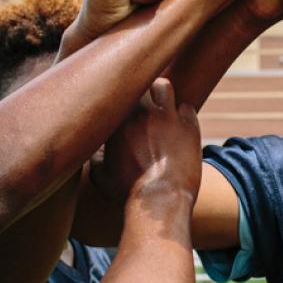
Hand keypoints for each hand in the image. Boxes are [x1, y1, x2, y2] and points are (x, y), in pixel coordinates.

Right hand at [98, 78, 200, 203]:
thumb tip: (93, 148)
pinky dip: (182, 114)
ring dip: (160, 94)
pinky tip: (178, 127)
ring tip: (160, 107)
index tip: (118, 102)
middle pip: (139, 81)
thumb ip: (95, 155)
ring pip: (163, 86)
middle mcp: (142, 112)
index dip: (117, 94)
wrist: (159, 202)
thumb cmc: (127, 191)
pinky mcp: (189, 127)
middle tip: (139, 103)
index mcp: (117, 120)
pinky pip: (187, 107)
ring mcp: (168, 117)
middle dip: (138, 91)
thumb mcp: (101, 175)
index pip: (115, 91)